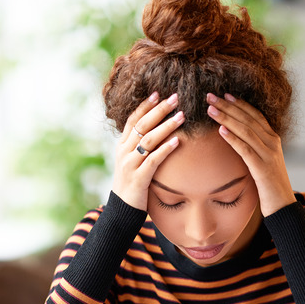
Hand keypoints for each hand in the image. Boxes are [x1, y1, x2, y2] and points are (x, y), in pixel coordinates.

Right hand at [113, 92, 184, 210]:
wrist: (122, 210)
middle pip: (142, 125)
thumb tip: (158, 131)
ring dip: (166, 126)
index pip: (133, 120)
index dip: (145, 106)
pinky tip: (178, 141)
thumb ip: (142, 147)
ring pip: (148, 140)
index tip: (158, 93)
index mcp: (122, 145)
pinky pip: (153, 160)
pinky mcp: (138, 178)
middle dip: (159, 110)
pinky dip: (165, 149)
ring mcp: (130, 164)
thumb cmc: (133, 184)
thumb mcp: (133, 162)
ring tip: (182, 116)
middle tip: (176, 98)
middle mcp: (124, 152)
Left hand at [206, 93, 295, 215]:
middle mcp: (272, 143)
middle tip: (210, 96)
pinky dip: (233, 139)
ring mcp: (269, 155)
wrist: (283, 205)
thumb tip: (235, 137)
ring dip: (227, 118)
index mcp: (273, 139)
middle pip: (248, 119)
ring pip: (246, 131)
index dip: (239, 104)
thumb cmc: (269, 185)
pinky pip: (246, 150)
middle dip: (228, 106)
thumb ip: (253, 148)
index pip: (255, 115)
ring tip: (210, 109)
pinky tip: (220, 131)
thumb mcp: (263, 161)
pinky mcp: (263, 168)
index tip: (224, 95)